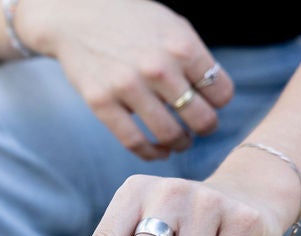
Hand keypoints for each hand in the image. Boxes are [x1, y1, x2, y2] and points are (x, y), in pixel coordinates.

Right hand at [22, 0, 233, 159]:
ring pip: (169, 134)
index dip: (219, 102)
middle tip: (201, 129)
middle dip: (206, 128)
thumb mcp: (172, 26)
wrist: (79, 18)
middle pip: (200, 117)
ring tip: (181, 142)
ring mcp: (127, 87)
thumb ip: (193, 57)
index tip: (210, 104)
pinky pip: (134, 141)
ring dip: (181, 143)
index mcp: (182, 46)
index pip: (221, 92)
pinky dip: (152, 153)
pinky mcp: (101, 103)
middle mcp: (158, 68)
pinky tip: (159, 152)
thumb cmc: (132, 22)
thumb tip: (211, 94)